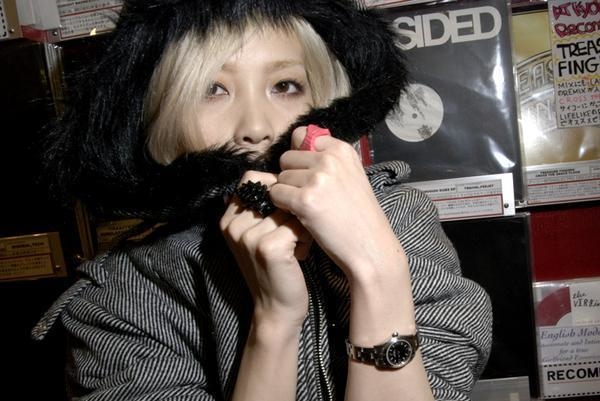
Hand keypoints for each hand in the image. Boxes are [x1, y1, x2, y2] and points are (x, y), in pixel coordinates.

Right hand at [220, 171, 310, 328]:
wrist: (277, 308)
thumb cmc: (276, 266)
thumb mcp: (259, 235)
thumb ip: (262, 207)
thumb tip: (285, 172)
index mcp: (228, 218)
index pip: (252, 179)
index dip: (276, 188)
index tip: (284, 211)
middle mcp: (233, 224)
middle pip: (274, 192)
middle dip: (291, 208)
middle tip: (291, 232)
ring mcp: (248, 236)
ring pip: (289, 208)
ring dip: (300, 224)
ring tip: (295, 245)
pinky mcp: (268, 247)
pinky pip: (297, 225)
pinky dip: (305, 238)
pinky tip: (300, 254)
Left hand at [269, 126, 405, 282]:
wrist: (370, 247)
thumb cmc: (358, 216)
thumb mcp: (350, 176)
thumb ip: (326, 158)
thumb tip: (296, 140)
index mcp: (341, 150)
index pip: (301, 136)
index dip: (299, 158)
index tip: (310, 176)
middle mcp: (329, 159)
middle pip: (286, 158)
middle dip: (291, 177)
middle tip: (309, 196)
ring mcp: (317, 179)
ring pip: (280, 178)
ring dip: (287, 194)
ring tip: (309, 209)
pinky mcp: (304, 201)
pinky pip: (275, 195)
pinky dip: (282, 207)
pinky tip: (301, 216)